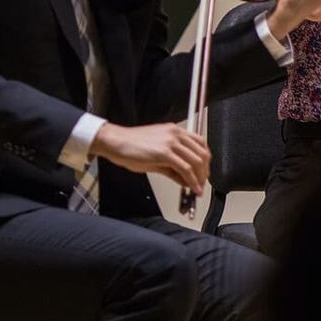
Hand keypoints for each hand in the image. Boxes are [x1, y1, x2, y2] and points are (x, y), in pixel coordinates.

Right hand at [91, 122, 210, 193]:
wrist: (114, 141)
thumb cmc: (130, 145)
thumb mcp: (157, 155)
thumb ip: (173, 167)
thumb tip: (186, 179)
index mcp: (176, 131)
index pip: (201, 144)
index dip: (206, 161)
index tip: (204, 172)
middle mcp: (176, 134)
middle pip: (202, 154)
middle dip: (205, 172)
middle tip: (202, 183)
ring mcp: (171, 143)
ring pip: (197, 161)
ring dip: (200, 178)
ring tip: (198, 188)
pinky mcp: (164, 153)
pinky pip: (185, 168)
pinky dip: (192, 181)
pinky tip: (192, 188)